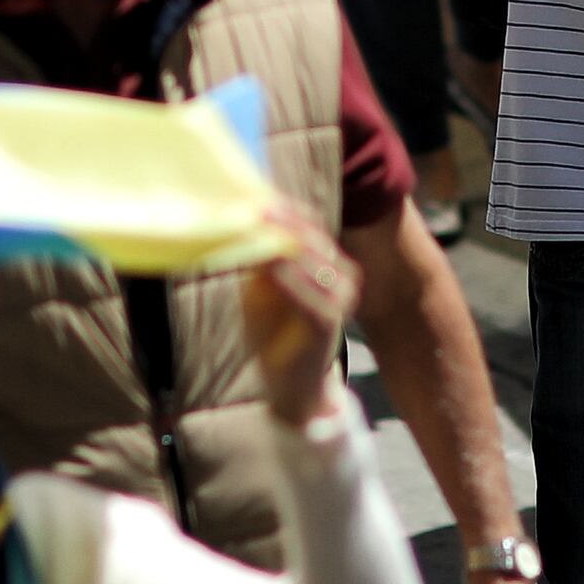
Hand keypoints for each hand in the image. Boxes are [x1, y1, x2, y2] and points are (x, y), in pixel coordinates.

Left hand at [236, 223, 358, 423]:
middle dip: (282, 220)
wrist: (293, 389)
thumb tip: (242, 224)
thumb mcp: (261, 290)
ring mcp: (339, 299)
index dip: (284, 209)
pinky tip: (270, 265)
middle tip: (254, 205)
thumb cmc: (274, 336)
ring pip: (313, 260)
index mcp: (327, 264)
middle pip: (311, 237)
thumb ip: (258, 261)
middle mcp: (340, 276)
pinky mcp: (329, 323)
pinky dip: (288, 277)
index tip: (255, 194)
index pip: (308, 225)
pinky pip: (309, 294)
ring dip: (284, 242)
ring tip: (258, 225)